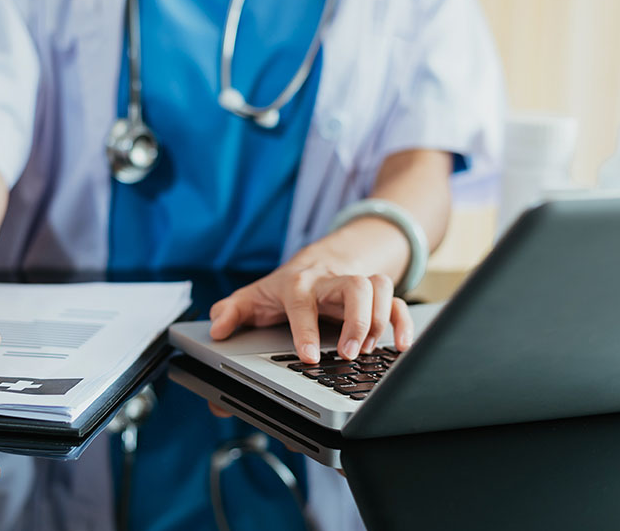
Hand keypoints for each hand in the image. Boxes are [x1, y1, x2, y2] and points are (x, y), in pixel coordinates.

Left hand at [208, 261, 413, 363]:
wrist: (314, 264)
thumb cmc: (282, 289)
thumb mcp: (251, 298)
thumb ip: (230, 312)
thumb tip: (217, 328)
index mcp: (297, 284)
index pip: (302, 301)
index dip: (307, 329)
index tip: (310, 357)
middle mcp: (329, 282)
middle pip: (353, 286)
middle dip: (355, 321)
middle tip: (349, 354)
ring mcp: (355, 287)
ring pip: (378, 287)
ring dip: (378, 320)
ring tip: (367, 350)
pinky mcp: (374, 297)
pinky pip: (396, 301)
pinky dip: (402, 321)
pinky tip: (400, 345)